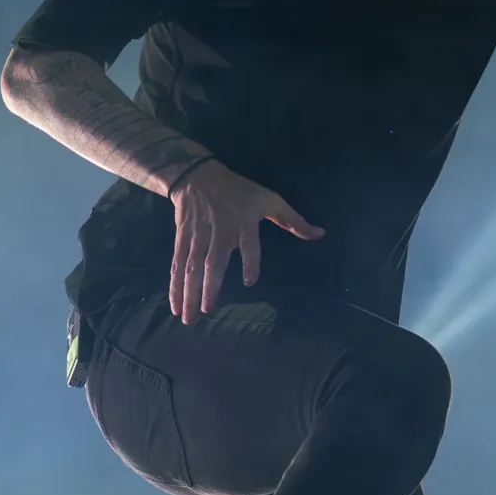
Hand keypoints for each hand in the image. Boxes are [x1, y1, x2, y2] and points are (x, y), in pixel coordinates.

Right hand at [168, 159, 323, 323]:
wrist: (199, 177)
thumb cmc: (240, 192)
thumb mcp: (270, 200)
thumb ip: (294, 220)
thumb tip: (320, 234)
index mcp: (243, 223)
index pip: (248, 244)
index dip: (249, 261)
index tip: (249, 281)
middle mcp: (220, 232)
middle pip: (213, 261)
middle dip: (209, 286)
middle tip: (207, 310)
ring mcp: (199, 237)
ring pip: (191, 268)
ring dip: (189, 292)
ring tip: (189, 317)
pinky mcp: (183, 241)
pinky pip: (177, 265)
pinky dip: (175, 286)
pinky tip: (175, 306)